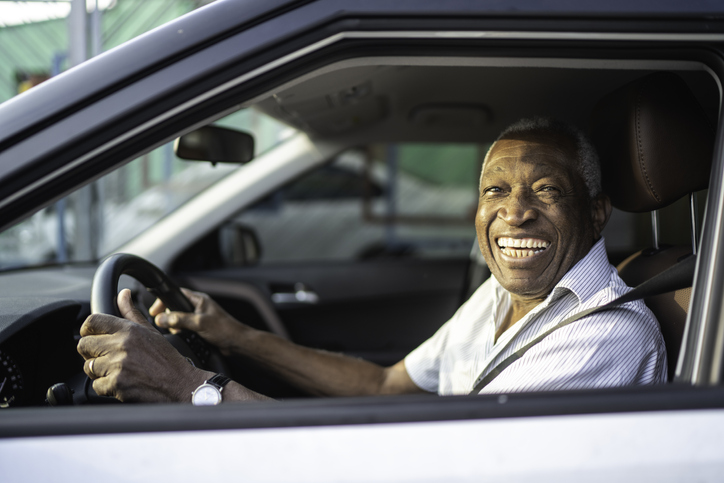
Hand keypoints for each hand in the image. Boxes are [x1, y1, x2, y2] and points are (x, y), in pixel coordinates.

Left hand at [77, 289, 206, 402]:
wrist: (180, 384)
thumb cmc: (167, 360)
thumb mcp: (151, 331)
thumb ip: (131, 313)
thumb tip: (123, 294)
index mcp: (129, 330)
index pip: (92, 322)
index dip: (87, 330)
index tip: (91, 336)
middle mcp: (122, 345)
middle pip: (83, 345)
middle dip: (91, 352)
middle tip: (105, 357)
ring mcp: (118, 365)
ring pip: (88, 367)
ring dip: (99, 371)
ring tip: (117, 371)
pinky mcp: (116, 384)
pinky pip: (96, 385)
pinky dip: (106, 387)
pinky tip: (121, 383)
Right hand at [150, 288, 246, 354]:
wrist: (237, 343)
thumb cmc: (225, 329)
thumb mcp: (199, 323)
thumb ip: (179, 320)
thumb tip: (160, 318)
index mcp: (199, 300)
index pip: (176, 294)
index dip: (164, 301)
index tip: (154, 311)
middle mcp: (198, 307)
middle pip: (175, 307)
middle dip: (168, 316)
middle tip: (165, 325)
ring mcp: (198, 318)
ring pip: (178, 319)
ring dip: (174, 326)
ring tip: (178, 332)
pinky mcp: (199, 328)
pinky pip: (184, 328)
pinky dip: (180, 332)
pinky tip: (183, 337)